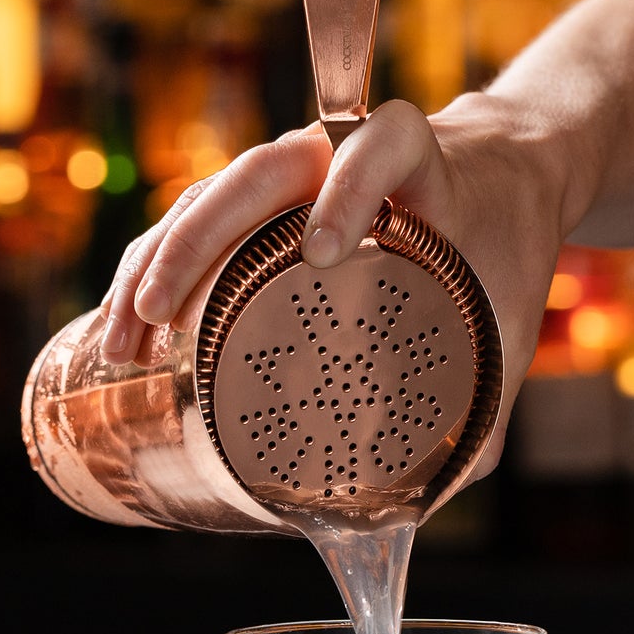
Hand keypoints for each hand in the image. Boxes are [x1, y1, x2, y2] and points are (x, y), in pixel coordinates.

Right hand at [98, 96, 566, 476]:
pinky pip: (198, 223)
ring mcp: (299, 176)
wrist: (503, 183)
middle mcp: (344, 154)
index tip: (323, 251)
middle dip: (197, 239)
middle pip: (259, 169)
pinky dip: (156, 271)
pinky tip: (128, 332)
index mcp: (421, 163)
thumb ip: (490, 396)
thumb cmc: (505, 246)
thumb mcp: (511, 314)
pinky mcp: (268, 206)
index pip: (382, 145)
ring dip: (154, 261)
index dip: (351, 186)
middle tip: (159, 316)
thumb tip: (447, 488)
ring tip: (122, 342)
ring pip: (210, 195)